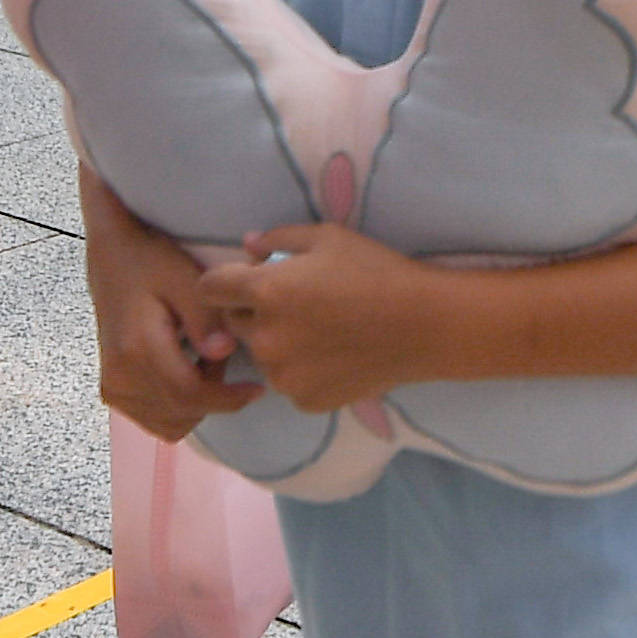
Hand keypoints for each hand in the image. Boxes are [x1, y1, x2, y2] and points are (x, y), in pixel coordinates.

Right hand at [84, 178, 241, 439]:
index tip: (257, 388)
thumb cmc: (151, 262)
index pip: (189, 395)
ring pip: (170, 423)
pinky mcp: (113, 390)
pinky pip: (155, 419)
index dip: (228, 399)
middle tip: (220, 353)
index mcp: (137, 350)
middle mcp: (120, 377)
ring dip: (197, 402)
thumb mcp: (185, 278)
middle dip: (214, 394)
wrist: (112, 256)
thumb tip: (223, 353)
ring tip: (202, 361)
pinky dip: (179, 406)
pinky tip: (186, 371)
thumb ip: (205, 318)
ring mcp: (113, 387)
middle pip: (182, 412)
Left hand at [202, 222, 459, 417]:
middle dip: (254, 312)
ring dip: (279, 344)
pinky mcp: (304, 400)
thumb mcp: (329, 237)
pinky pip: (290, 382)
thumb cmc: (378, 271)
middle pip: (234, 324)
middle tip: (299, 304)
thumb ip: (279, 239)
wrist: (425, 325)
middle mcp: (265, 337)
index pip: (210, 288)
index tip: (247, 281)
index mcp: (265, 292)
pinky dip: (304, 371)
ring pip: (263, 356)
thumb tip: (247, 245)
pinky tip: (337, 356)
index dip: (226, 281)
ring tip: (323, 332)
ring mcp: (283, 375)